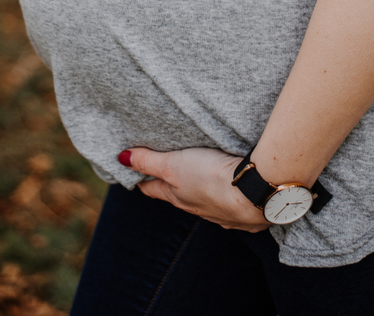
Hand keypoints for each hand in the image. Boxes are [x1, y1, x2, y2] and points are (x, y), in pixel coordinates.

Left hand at [121, 147, 270, 231]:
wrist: (254, 194)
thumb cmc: (209, 177)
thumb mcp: (173, 165)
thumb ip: (148, 161)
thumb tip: (120, 158)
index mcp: (177, 197)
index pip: (152, 188)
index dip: (143, 180)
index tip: (135, 174)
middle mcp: (197, 208)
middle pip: (178, 197)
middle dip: (171, 186)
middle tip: (166, 173)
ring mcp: (221, 215)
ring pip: (204, 203)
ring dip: (201, 192)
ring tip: (201, 178)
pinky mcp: (244, 216)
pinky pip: (231, 209)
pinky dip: (228, 200)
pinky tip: (233, 193)